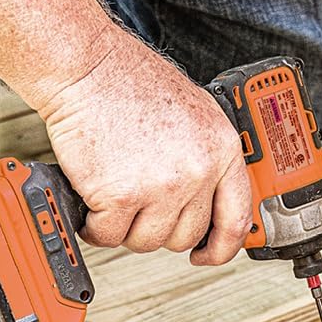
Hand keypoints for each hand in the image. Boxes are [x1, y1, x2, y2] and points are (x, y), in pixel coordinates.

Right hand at [40, 27, 252, 265]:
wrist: (86, 66)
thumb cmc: (130, 83)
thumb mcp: (194, 115)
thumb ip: (207, 159)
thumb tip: (209, 204)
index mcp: (221, 150)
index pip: (235, 219)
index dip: (221, 248)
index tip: (207, 255)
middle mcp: (197, 170)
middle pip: (184, 236)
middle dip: (158, 228)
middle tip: (139, 207)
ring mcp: (161, 185)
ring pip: (147, 241)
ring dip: (125, 228)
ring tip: (114, 198)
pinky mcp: (122, 195)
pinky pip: (109, 235)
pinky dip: (95, 226)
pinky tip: (93, 203)